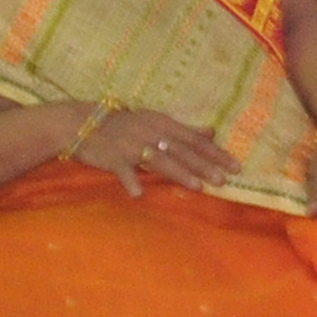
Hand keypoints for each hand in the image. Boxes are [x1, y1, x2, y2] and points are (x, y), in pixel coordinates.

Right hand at [67, 102, 234, 197]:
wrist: (80, 123)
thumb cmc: (123, 124)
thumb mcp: (155, 122)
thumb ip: (184, 129)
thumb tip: (212, 132)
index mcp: (162, 124)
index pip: (195, 140)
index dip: (216, 153)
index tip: (236, 166)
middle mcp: (150, 133)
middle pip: (182, 151)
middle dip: (204, 166)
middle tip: (224, 180)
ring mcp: (131, 145)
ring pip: (159, 160)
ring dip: (179, 173)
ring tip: (198, 187)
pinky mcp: (112, 158)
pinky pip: (123, 171)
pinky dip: (131, 181)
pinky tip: (139, 194)